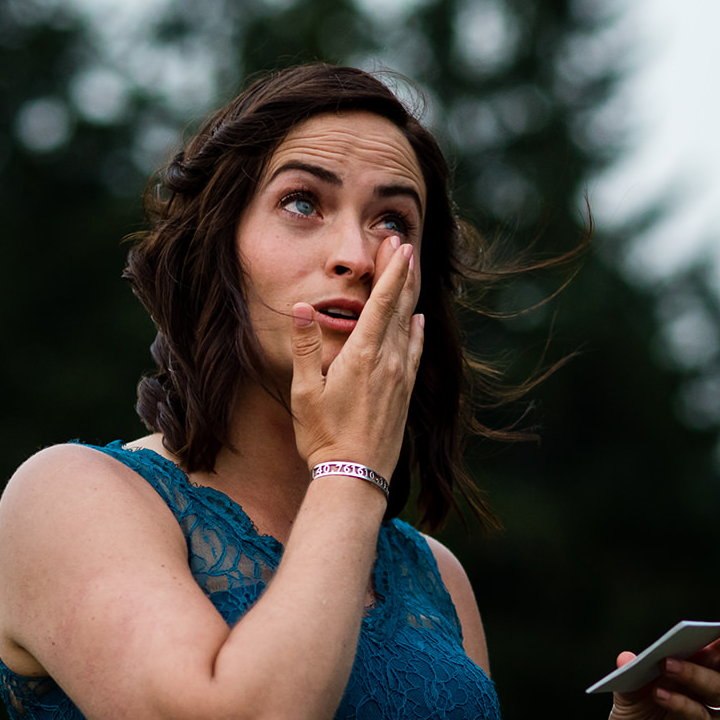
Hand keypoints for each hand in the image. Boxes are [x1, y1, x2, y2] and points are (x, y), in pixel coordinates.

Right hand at [288, 235, 425, 478]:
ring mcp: (400, 378)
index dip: (392, 272)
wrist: (355, 476)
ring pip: (409, 327)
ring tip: (410, 270)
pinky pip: (414, 352)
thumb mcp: (305, 392)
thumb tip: (301, 307)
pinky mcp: (404, 394)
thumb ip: (306, 348)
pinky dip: (415, 331)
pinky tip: (417, 320)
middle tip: (402, 243)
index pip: (382, 303)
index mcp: (363, 356)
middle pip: (399, 307)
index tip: (399, 246)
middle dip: (401, 273)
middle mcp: (389, 362)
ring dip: (409, 297)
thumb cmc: (323, 436)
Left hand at [604, 581, 719, 719]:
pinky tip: (661, 694)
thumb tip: (628, 658)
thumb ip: (631, 673)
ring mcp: (712, 712)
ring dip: (693, 672)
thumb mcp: (627, 692)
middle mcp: (714, 685)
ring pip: (717, 685)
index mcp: (702, 665)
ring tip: (667, 665)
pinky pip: (700, 716)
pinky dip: (681, 703)